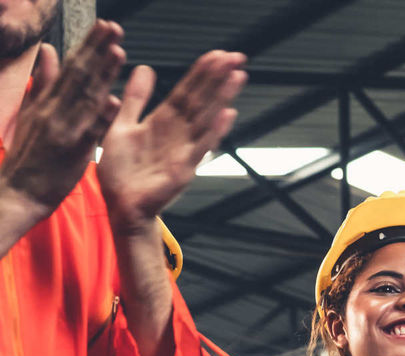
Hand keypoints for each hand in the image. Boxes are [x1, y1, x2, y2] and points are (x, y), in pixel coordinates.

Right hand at [0, 23, 124, 226]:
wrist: (18, 193)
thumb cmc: (29, 155)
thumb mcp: (31, 113)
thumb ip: (43, 83)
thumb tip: (48, 51)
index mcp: (48, 101)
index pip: (71, 68)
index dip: (89, 46)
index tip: (105, 27)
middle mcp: (55, 110)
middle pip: (79, 76)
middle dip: (98, 50)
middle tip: (115, 27)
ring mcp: (64, 130)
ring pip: (86, 99)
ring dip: (103, 75)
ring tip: (119, 51)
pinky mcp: (72, 152)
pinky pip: (89, 133)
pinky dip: (101, 117)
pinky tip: (113, 100)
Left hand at [98, 50, 246, 235]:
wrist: (121, 207)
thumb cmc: (121, 173)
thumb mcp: (120, 126)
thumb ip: (135, 99)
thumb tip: (145, 68)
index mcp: (161, 123)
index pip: (185, 92)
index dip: (201, 73)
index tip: (217, 54)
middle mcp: (177, 134)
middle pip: (200, 100)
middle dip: (217, 78)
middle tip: (236, 56)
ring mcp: (183, 151)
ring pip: (205, 117)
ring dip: (222, 97)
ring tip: (238, 76)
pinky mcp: (183, 169)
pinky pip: (200, 146)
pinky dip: (214, 131)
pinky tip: (227, 115)